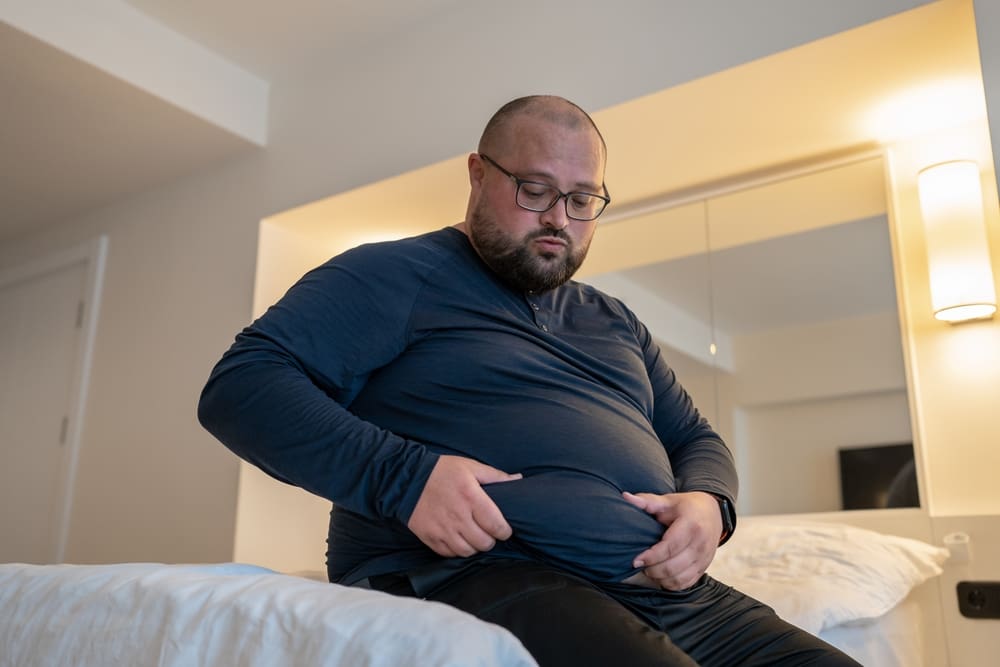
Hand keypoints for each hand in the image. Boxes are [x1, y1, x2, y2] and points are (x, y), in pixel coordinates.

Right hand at [407, 455, 521, 557]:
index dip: (505, 531)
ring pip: (468, 551)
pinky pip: (450, 554)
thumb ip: (496, 476)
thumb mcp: (470, 467)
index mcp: (471, 497)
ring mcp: (443, 530)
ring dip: (474, 546)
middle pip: (485, 543)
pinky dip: (457, 549)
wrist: (406, 478)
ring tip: (473, 536)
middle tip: (488, 531)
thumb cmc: (441, 471)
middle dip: (491, 539)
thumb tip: (517, 479)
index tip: (504, 528)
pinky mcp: (430, 538)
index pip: (497, 526)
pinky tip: (458, 538)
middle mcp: (458, 517)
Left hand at [622, 490, 722, 590]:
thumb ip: (647, 501)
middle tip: (641, 564)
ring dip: (661, 578)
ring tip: (650, 570)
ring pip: (679, 579)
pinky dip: (671, 584)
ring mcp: (705, 558)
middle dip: (652, 570)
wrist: (713, 513)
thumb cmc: (686, 507)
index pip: (670, 547)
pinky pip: (686, 584)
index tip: (635, 560)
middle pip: (673, 566)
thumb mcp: (668, 500)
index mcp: (691, 525)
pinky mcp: (704, 568)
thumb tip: (625, 497)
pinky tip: (662, 576)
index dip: (651, 557)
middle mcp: (701, 544)